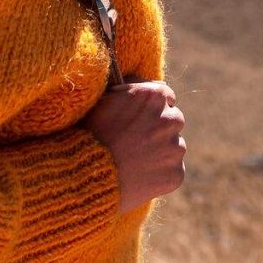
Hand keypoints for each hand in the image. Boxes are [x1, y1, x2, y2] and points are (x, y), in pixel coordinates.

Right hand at [82, 80, 185, 211]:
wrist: (87, 173)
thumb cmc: (90, 133)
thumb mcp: (105, 100)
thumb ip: (129, 89)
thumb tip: (142, 86)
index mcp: (155, 95)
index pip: (166, 96)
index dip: (152, 108)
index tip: (142, 118)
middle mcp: (171, 119)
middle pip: (173, 121)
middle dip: (159, 129)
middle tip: (137, 141)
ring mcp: (175, 148)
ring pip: (174, 147)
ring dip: (161, 151)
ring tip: (136, 160)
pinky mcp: (175, 174)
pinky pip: (173, 171)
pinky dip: (161, 174)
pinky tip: (140, 176)